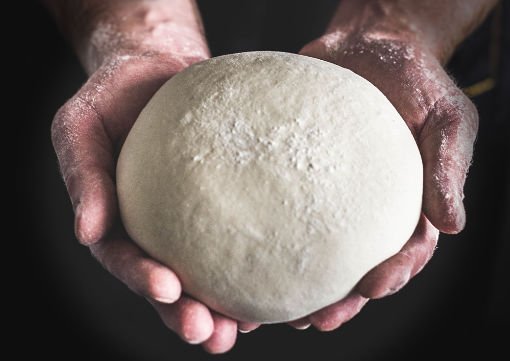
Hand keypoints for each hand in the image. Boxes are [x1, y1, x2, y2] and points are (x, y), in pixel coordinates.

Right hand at [52, 51, 254, 352]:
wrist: (157, 68)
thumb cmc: (112, 97)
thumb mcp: (80, 128)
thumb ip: (82, 176)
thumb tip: (85, 231)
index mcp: (120, 221)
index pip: (127, 261)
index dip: (144, 280)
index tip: (168, 290)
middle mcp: (161, 229)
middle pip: (174, 284)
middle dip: (190, 315)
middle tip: (212, 335)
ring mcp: (198, 219)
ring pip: (215, 272)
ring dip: (231, 305)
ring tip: (250, 325)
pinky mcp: (232, 199)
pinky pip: (249, 231)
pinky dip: (265, 259)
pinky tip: (286, 276)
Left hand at [289, 28, 477, 329]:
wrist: (368, 44)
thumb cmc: (415, 79)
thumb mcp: (446, 117)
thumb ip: (448, 167)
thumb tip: (454, 225)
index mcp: (406, 201)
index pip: (406, 251)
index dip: (391, 274)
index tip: (372, 288)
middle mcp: (366, 206)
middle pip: (356, 265)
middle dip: (341, 299)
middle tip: (317, 320)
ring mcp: (329, 194)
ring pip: (317, 250)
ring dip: (302, 285)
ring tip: (280, 310)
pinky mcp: (297, 175)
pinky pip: (284, 209)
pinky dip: (271, 238)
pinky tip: (250, 257)